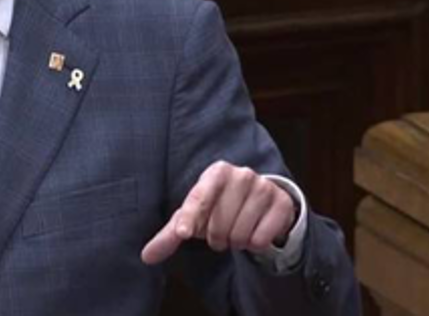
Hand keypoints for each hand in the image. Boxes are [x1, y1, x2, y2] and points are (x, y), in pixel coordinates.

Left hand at [141, 161, 295, 264]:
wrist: (261, 205)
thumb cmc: (220, 209)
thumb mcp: (195, 218)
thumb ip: (171, 235)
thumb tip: (146, 256)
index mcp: (216, 172)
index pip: (199, 198)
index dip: (190, 217)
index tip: (183, 234)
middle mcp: (241, 174)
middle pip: (219, 223)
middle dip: (217, 237)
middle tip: (221, 232)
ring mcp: (263, 187)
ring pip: (241, 233)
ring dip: (236, 241)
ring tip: (237, 231)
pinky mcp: (282, 202)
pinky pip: (262, 238)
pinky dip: (255, 243)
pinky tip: (255, 232)